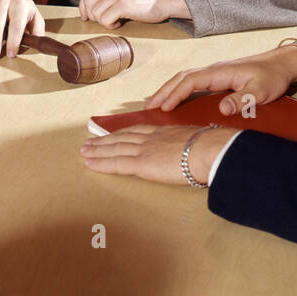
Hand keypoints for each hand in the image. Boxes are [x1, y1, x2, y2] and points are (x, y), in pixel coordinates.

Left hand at [78, 0, 187, 27]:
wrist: (164, 0)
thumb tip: (91, 8)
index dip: (83, 7)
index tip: (86, 17)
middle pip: (88, 3)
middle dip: (93, 17)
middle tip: (105, 21)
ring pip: (95, 13)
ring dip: (104, 22)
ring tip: (116, 21)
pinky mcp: (123, 4)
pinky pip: (105, 20)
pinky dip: (111, 26)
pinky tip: (120, 23)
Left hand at [80, 124, 236, 184]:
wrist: (211, 150)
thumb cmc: (212, 147)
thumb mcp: (199, 140)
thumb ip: (191, 146)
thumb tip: (198, 151)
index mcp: (164, 132)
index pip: (137, 131)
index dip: (121, 132)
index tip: (111, 134)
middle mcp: (151, 138)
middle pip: (121, 138)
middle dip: (104, 140)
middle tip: (89, 142)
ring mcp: (145, 149)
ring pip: (114, 149)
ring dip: (97, 150)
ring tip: (84, 151)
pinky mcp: (142, 164)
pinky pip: (116, 164)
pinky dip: (101, 163)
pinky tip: (89, 163)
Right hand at [148, 44, 296, 114]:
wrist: (283, 65)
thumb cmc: (273, 77)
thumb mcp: (262, 91)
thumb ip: (243, 100)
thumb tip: (222, 108)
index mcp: (221, 72)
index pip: (191, 81)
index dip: (175, 94)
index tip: (163, 108)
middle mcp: (214, 70)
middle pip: (181, 78)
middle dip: (164, 91)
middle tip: (148, 108)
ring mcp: (215, 73)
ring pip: (185, 79)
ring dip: (169, 90)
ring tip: (155, 105)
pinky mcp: (218, 78)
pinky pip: (192, 83)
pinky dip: (179, 90)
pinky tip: (174, 100)